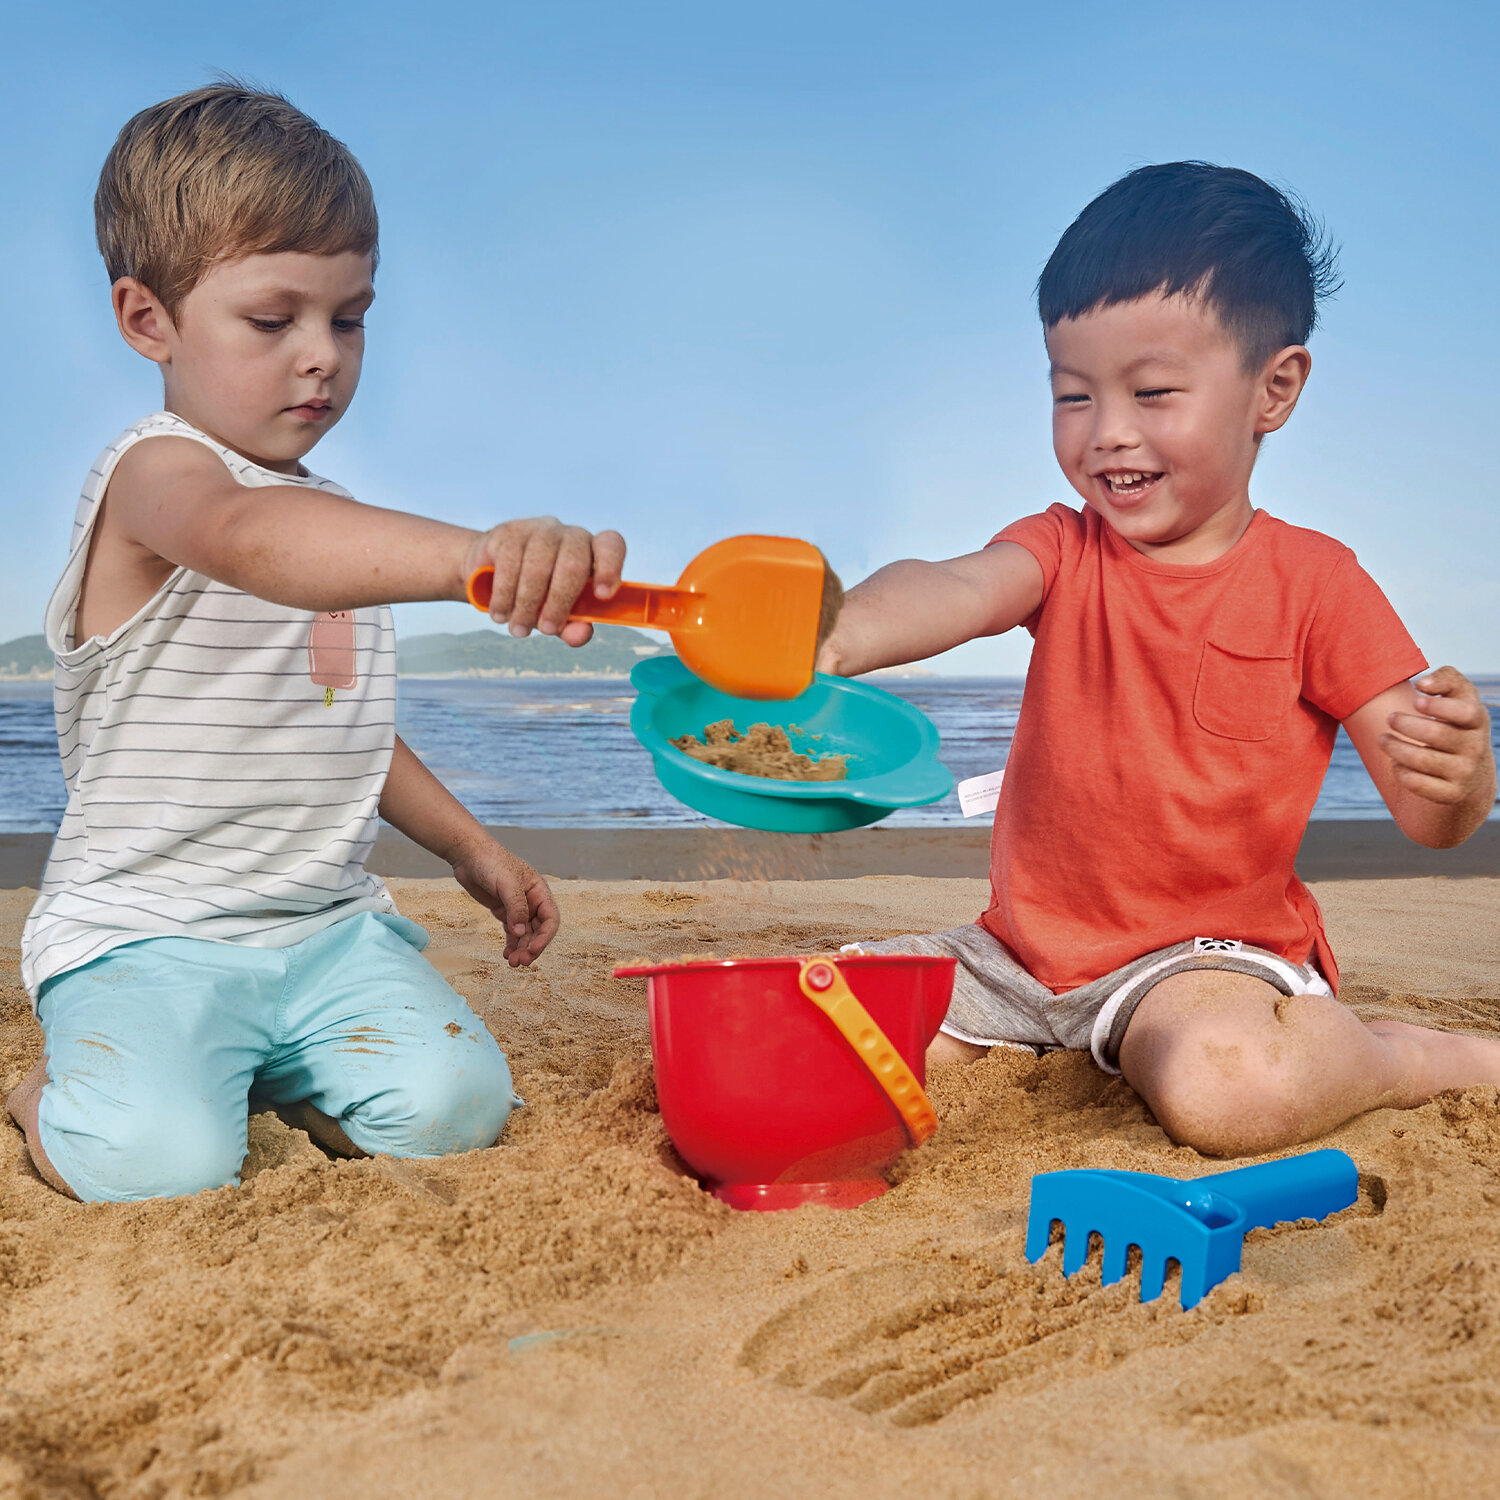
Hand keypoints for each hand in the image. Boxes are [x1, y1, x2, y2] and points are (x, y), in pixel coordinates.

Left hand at [450, 839, 560, 965]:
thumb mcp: (506, 884)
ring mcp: (517, 907)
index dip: (545, 937)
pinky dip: (511, 944)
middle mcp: (532, 901)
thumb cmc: (491, 862)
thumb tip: (521, 933)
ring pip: (525, 934)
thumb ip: (516, 908)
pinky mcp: (503, 912)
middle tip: (521, 962)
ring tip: (512, 963)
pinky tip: (507, 954)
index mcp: (539, 891)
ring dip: (521, 949)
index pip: (550, 919)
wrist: (468, 855)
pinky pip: (512, 933)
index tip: (533, 950)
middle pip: (539, 930)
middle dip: (532, 947)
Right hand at [464, 517, 625, 644]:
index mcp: (592, 552)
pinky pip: (509, 564)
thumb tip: (581, 634)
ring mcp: (540, 530)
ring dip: (527, 605)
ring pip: (538, 567)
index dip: (610, 567)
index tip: (603, 595)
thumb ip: (573, 625)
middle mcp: (570, 535)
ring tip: (519, 630)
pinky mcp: (509, 532)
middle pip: (573, 564)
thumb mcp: (558, 613)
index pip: (611, 545)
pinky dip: (505, 595)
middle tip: (547, 629)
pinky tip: (501, 614)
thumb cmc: (538, 594)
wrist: (492, 573)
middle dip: (559, 603)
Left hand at [1381, 666, 1495, 808]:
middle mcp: (1476, 748)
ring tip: (1383, 739)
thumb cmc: (1457, 723)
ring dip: (1394, 748)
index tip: (1416, 701)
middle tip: (1390, 718)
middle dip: (1405, 725)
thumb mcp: (1460, 697)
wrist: (1472, 773)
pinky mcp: (1451, 794)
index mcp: (1477, 721)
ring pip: (1421, 759)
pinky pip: (1418, 784)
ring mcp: (1465, 773)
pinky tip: (1396, 763)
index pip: (1466, 712)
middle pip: (1436, 735)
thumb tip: (1423, 684)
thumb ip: (1446, 679)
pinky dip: (1401, 772)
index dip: (1440, 707)